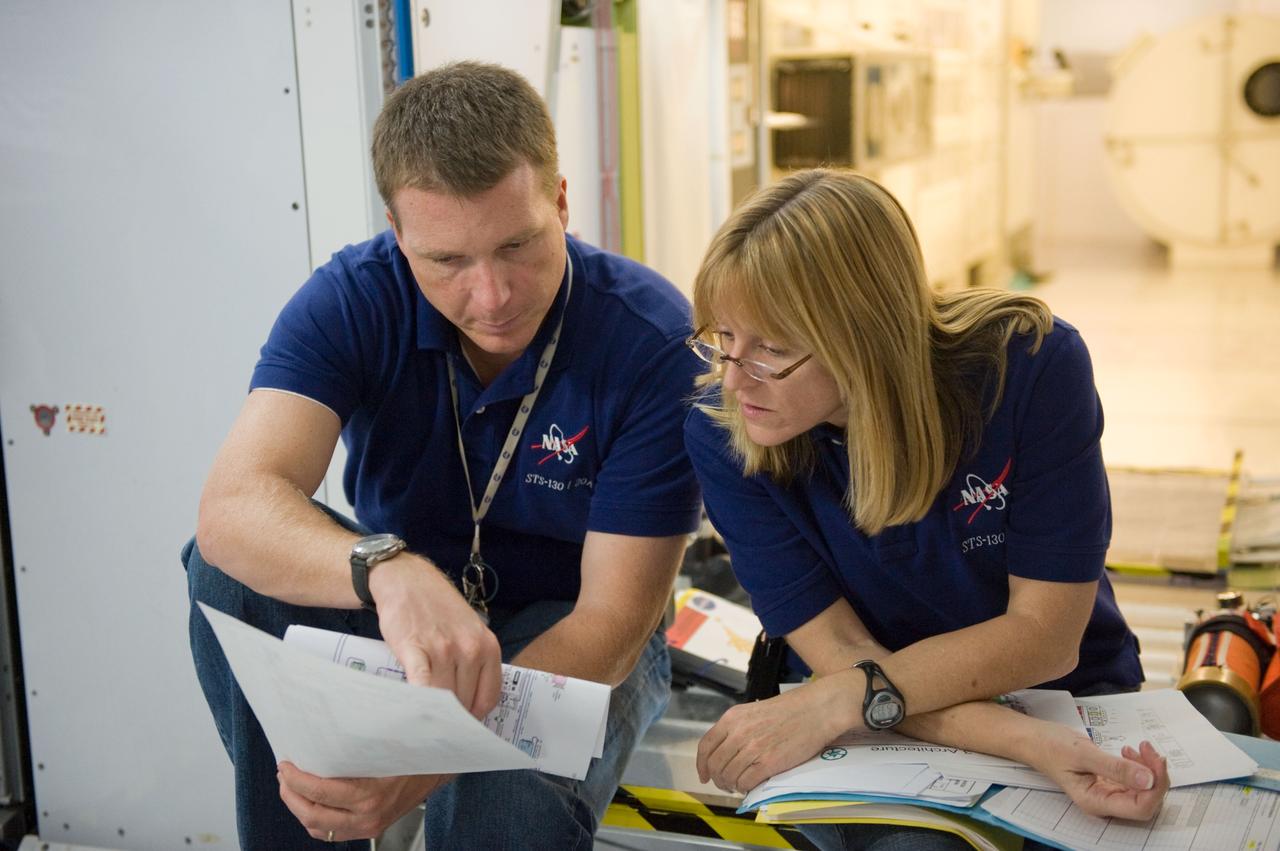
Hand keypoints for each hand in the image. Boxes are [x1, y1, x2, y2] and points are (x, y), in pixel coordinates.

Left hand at [277, 761, 449, 840]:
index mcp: (370, 795)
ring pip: (317, 828)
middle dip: (290, 794)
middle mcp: (367, 817)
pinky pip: (331, 833)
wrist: (438, 772)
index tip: (285, 764)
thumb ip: (357, 744)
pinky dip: (314, 820)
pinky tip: (309, 803)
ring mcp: (367, 827)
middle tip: (284, 775)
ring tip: (291, 788)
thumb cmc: (414, 754)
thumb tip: (322, 729)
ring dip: (298, 808)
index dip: (296, 779)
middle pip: (312, 815)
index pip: (320, 792)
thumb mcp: (387, 746)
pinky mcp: (368, 831)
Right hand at [369, 554, 501, 716]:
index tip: (464, 725)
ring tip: (427, 720)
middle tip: (442, 727)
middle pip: (465, 701)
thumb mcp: (470, 631)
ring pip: (444, 698)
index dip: (475, 716)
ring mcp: (443, 649)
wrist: (407, 581)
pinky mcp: (415, 649)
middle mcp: (470, 649)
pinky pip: (422, 684)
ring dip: (436, 712)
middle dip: (454, 717)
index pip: (488, 697)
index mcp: (487, 646)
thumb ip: (474, 663)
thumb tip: (470, 704)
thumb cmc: (438, 609)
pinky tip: (417, 711)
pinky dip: (421, 700)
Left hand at [697, 679, 846, 794]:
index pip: (706, 746)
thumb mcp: (753, 711)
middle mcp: (738, 733)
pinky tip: (749, 786)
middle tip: (724, 783)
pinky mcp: (769, 763)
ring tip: (737, 786)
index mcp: (732, 718)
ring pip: (728, 776)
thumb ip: (737, 728)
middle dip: (717, 779)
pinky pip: (746, 783)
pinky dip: (744, 788)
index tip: (704, 774)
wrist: (816, 710)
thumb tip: (726, 752)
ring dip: (730, 785)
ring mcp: (753, 748)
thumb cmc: (790, 709)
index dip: (701, 764)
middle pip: (715, 764)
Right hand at [1036, 735, 1168, 820]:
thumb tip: (1148, 779)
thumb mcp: (1084, 754)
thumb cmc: (1051, 747)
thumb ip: (1115, 767)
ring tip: (1140, 747)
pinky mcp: (1109, 782)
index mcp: (1096, 802)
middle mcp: (1104, 802)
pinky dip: (1139, 765)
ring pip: (1143, 790)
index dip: (1155, 787)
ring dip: (1148, 769)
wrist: (1035, 740)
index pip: (1141, 807)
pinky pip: (1134, 780)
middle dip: (1155, 775)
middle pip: (1146, 800)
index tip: (1156, 761)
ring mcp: (1107, 793)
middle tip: (1149, 749)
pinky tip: (1130, 751)